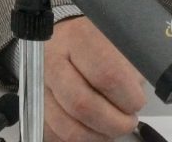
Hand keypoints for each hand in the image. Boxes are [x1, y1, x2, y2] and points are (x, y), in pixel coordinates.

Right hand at [42, 16, 146, 141]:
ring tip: (109, 124)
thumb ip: (129, 66)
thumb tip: (137, 95)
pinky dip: (80, 137)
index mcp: (78, 38)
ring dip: (97, 134)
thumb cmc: (99, 45)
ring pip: (68, 126)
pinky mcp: (34, 102)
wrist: (65, 39)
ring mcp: (38, 82)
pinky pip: (55, 132)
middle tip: (125, 120)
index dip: (127, 99)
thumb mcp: (119, 44)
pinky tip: (91, 126)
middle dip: (113, 123)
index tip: (134, 102)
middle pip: (82, 104)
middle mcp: (51, 58)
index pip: (107, 76)